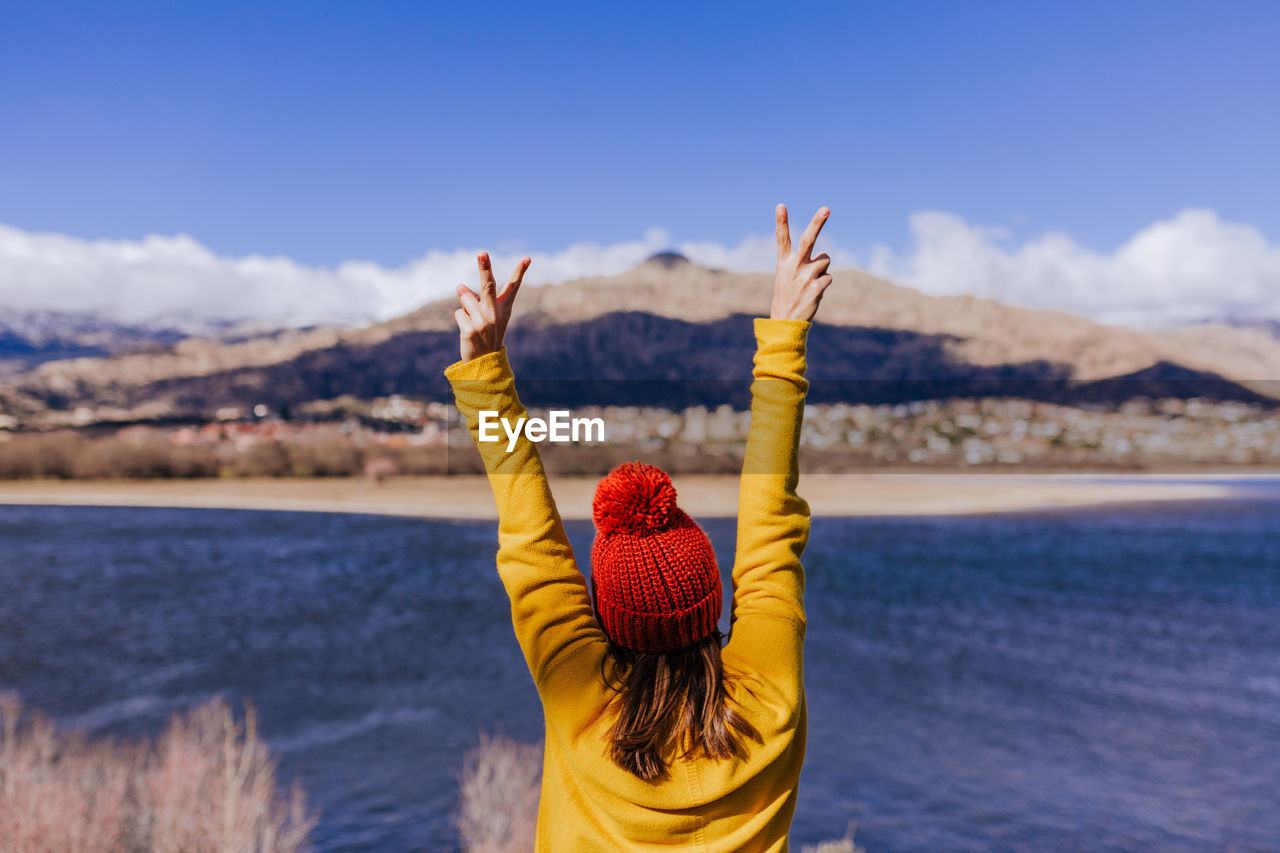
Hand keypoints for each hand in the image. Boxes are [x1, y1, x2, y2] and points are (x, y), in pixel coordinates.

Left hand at [454, 252, 530, 360]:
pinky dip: (461, 319)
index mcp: (504, 308)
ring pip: (466, 299)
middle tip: (482, 252)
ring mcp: (483, 322)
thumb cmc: (486, 333)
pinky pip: (459, 313)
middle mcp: (495, 313)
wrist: (485, 362)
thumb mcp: (486, 315)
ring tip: (474, 322)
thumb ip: (475, 298)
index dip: (520, 271)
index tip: (527, 258)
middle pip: (488, 285)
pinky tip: (469, 331)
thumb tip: (460, 287)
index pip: (513, 286)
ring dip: (466, 307)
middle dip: (485, 267)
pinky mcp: (470, 329)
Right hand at [771, 204, 832, 321]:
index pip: (782, 239)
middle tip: (826, 208)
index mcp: (784, 262)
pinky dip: (824, 284)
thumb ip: (803, 262)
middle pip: (808, 240)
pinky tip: (814, 293)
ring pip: (825, 260)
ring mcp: (805, 277)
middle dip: (817, 223)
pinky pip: (828, 277)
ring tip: (810, 282)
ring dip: (822, 269)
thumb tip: (826, 257)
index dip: (781, 222)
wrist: (785, 320)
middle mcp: (794, 267)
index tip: (781, 206)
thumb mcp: (787, 275)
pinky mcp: (815, 288)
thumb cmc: (789, 294)